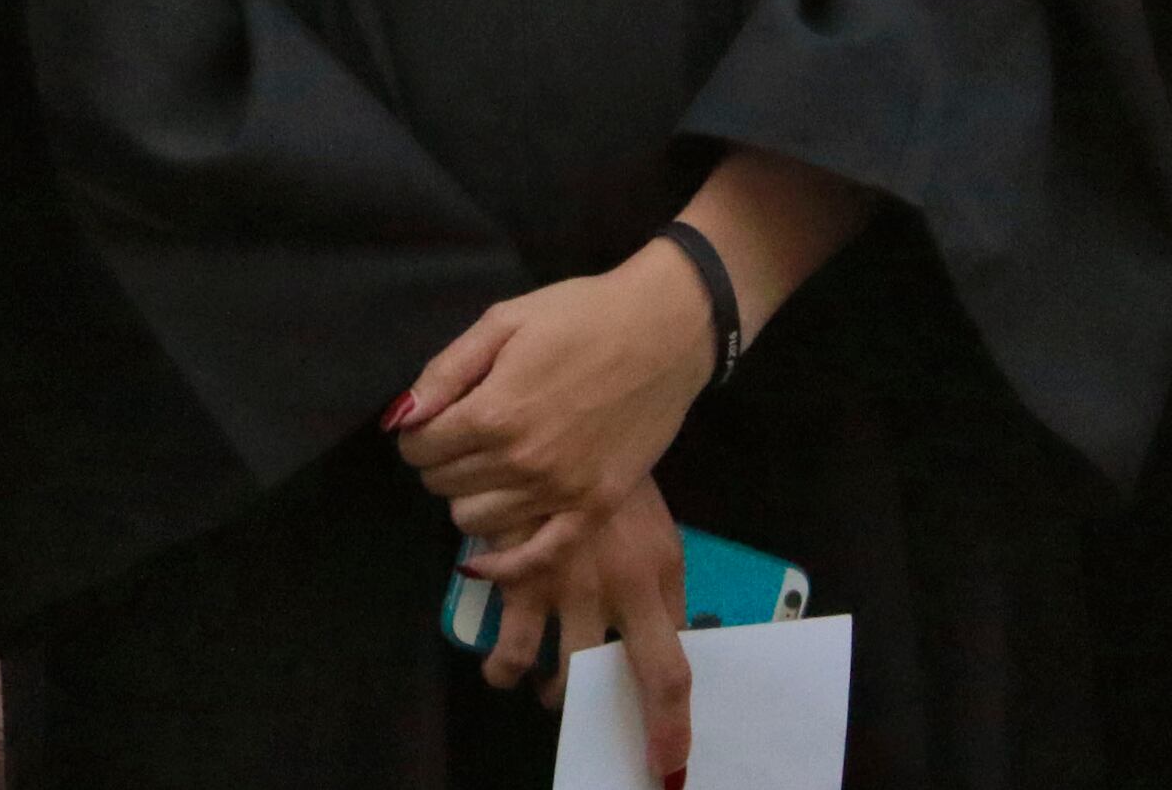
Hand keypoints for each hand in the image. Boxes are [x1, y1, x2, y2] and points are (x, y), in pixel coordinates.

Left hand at [390, 243, 711, 541]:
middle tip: (461, 437)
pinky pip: (537, 558)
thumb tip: (402, 417)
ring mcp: (561, 491)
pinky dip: (505, 563)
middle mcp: (522, 461)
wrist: (666, 331)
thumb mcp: (504, 321)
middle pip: (443, 484)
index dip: (416, 432)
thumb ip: (446, 372)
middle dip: (440, 460)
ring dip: (468, 496)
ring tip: (487, 468)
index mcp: (494, 411)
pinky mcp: (595, 508)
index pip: (419, 447)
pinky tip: (488, 557)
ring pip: (475, 522)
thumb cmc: (580, 315)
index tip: (432, 420)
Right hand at [471, 477, 694, 778]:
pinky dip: (503, 667)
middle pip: (603, 681)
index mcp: (656, 578)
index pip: (669, 671)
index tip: (668, 766)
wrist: (566, 417)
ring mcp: (562, 586)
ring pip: (551, 676)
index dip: (668, 728)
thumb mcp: (658, 532)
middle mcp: (612, 591)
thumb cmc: (617, 479)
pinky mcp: (516, 575)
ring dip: (545, 691)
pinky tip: (501, 665)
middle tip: (582, 709)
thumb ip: (663, 588)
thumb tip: (667, 637)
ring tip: (541, 688)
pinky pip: (508, 649)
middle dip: (590, 708)